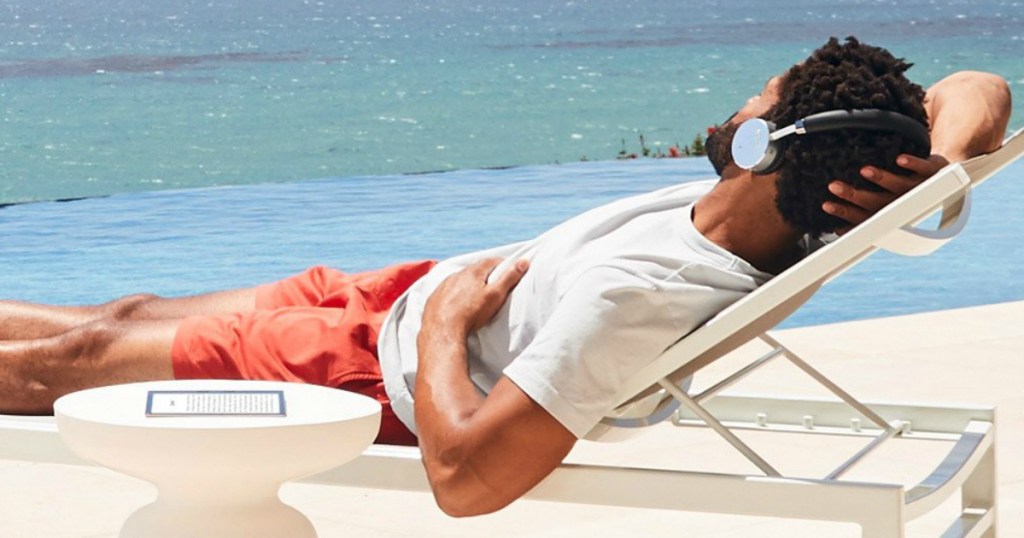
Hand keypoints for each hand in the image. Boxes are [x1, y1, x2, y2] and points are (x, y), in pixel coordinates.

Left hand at [423, 258, 528, 335]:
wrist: (442, 332)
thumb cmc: (471, 314)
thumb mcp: (496, 295)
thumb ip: (509, 277)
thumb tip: (523, 262)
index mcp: (473, 272)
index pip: (491, 261)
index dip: (502, 264)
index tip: (508, 269)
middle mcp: (456, 275)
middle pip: (474, 270)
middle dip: (484, 274)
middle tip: (493, 284)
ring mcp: (443, 286)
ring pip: (458, 281)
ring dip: (467, 284)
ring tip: (475, 296)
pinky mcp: (434, 299)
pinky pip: (446, 293)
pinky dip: (453, 295)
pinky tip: (457, 305)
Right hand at [822, 153, 949, 232]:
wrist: (944, 175)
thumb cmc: (908, 193)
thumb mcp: (888, 207)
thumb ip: (866, 218)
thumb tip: (838, 231)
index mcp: (891, 213)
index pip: (865, 216)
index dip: (846, 213)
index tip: (826, 205)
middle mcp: (904, 203)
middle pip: (878, 202)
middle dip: (855, 196)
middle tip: (833, 186)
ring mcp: (920, 187)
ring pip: (900, 186)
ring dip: (882, 179)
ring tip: (863, 171)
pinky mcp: (933, 171)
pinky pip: (923, 169)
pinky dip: (913, 164)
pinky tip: (899, 159)